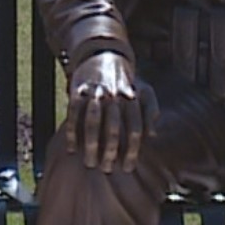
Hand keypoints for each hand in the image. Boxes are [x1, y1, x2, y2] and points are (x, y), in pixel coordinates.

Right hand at [65, 52, 159, 173]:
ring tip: (90, 163)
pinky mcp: (77, 91)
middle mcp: (114, 96)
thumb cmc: (125, 81)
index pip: (135, 128)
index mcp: (132, 98)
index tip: (127, 167)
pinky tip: (72, 149)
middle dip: (110, 152)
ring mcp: (95, 93)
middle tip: (106, 169)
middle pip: (113, 129)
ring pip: (92, 123)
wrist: (102, 55)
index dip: (131, 150)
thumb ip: (151, 111)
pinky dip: (72, 133)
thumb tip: (153, 135)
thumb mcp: (144, 91)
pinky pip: (73, 115)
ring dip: (90, 146)